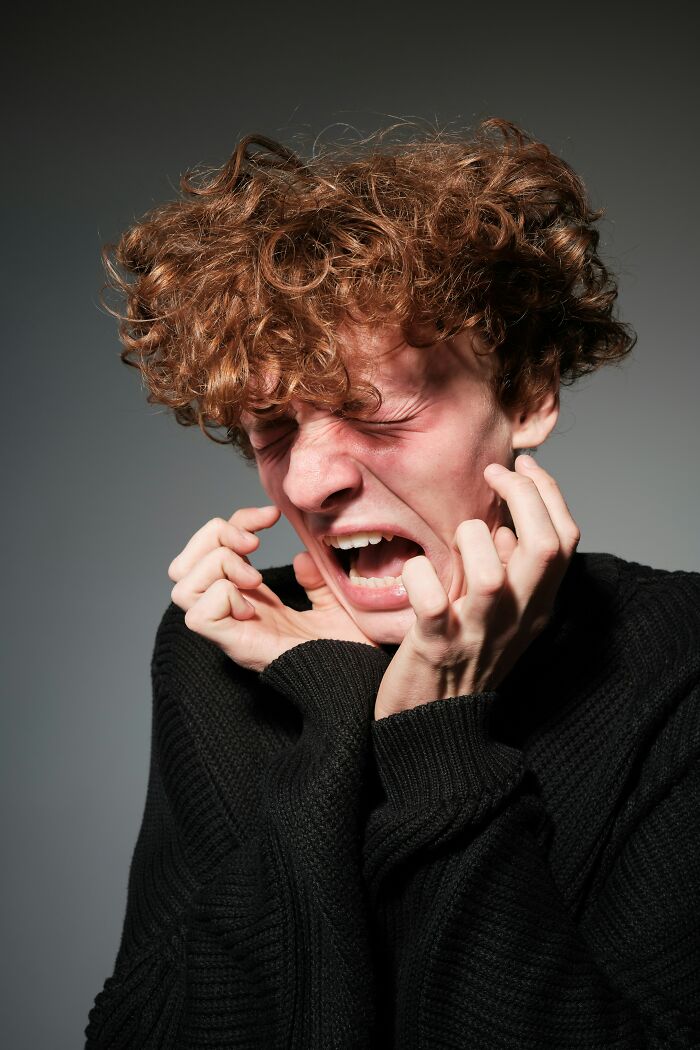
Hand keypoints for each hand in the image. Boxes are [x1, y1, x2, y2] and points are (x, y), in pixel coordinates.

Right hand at [168, 504, 377, 671]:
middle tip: (255, 546)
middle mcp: (230, 612)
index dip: (235, 522)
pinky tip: (254, 605)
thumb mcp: (331, 604)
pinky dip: (223, 597)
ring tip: (255, 578)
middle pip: (181, 565)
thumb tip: (301, 558)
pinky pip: (199, 615)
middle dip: (213, 538)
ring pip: (182, 584)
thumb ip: (314, 581)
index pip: (212, 550)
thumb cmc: (343, 652)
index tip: (271, 516)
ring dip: (219, 566)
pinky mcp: (233, 646)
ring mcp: (228, 630)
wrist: (354, 684)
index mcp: (247, 598)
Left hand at [374, 455, 579, 719]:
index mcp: (536, 606)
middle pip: (546, 547)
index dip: (547, 493)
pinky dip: (421, 577)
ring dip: (473, 540)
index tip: (519, 467)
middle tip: (493, 475)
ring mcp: (478, 634)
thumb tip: (503, 526)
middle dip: (524, 496)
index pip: (565, 539)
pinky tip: (416, 571)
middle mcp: (517, 618)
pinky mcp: (436, 648)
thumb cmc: (459, 659)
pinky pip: (431, 606)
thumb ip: (506, 571)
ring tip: (455, 537)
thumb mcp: (498, 615)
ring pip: (493, 576)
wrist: (434, 728)